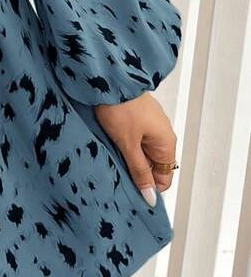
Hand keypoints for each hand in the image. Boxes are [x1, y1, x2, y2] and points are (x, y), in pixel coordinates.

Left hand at [95, 93, 177, 207]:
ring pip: (143, 152)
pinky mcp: (139, 117)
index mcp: (167, 143)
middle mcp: (163, 134)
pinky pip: (136, 139)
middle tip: (117, 170)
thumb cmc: (121, 108)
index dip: (149, 186)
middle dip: (137, 171)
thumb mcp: (128, 144)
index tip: (130, 189)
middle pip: (153, 165)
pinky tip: (112, 142)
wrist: (110, 79)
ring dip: (129, 156)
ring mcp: (151, 125)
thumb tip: (151, 198)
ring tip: (113, 155)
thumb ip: (139, 171)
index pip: (164, 178)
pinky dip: (126, 143)